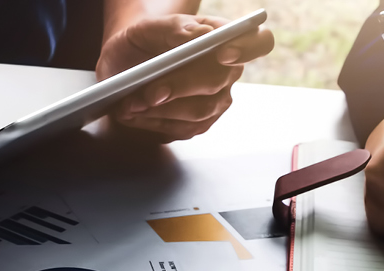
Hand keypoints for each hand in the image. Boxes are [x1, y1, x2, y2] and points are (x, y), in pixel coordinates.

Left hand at [96, 14, 272, 140]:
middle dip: (181, 87)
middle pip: (219, 81)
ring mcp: (217, 99)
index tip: (223, 54)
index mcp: (224, 37)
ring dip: (162, 110)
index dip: (246, 48)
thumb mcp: (146, 28)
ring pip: (200, 111)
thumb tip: (196, 36)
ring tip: (131, 103)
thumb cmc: (141, 42)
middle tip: (150, 92)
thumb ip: (172, 27)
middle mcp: (228, 70)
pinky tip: (134, 114)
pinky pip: (184, 129)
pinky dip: (155, 123)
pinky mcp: (199, 123)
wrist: (125, 65)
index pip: (258, 41)